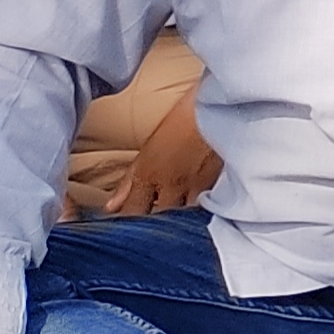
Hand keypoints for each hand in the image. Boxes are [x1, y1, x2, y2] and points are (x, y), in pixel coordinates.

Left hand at [113, 98, 220, 218]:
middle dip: (154, 227)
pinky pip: (208, 208)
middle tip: (152, 230)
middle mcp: (172, 185)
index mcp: (150, 175)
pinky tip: (202, 214)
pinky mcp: (222, 185)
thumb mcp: (150, 147)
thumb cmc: (184, 118)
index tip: (126, 230)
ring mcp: (198, 187)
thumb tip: (111, 206)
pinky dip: (203, 213)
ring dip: (180, 222)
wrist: (221, 102)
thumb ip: (130, 180)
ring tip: (178, 225)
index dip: (127, 224)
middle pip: (159, 220)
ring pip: (185, 218)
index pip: (132, 212)